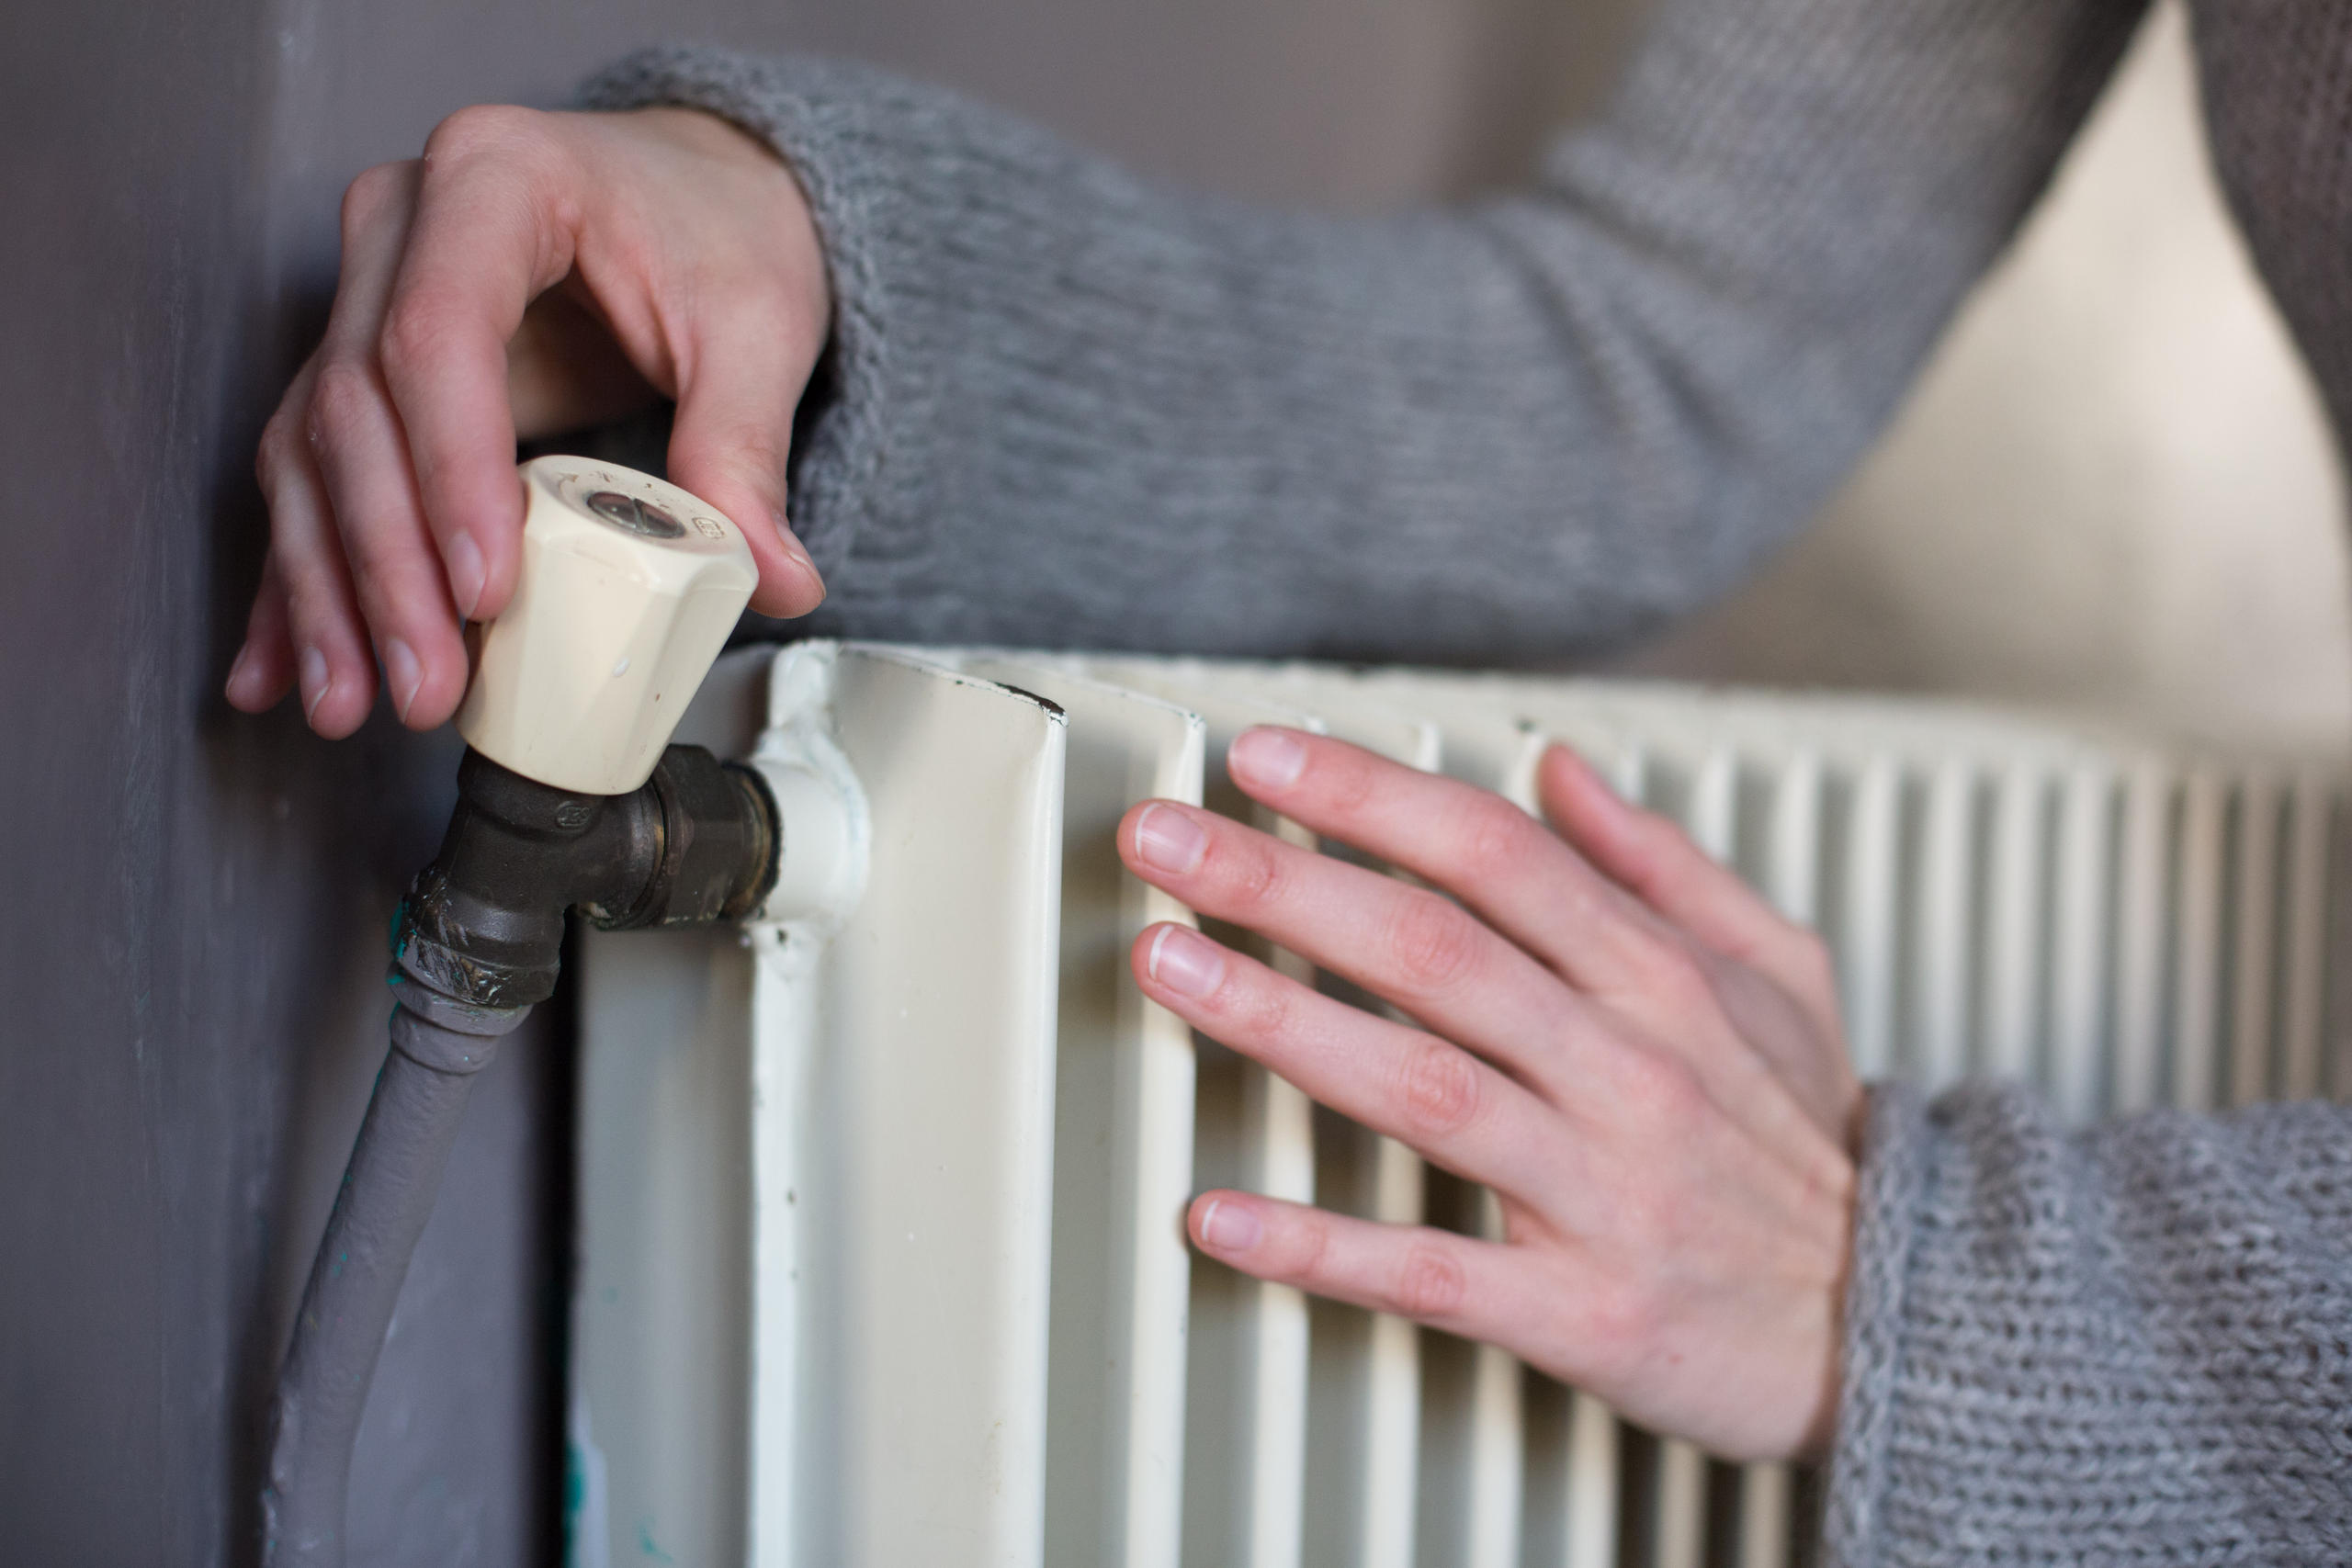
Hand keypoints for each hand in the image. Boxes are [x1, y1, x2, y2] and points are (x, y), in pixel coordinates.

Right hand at [225, 105, 830, 736]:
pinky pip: (313, 478)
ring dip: (328, 591)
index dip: (449, 469)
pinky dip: (299, 580)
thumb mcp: (755, 324)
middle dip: (385, 563)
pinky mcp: (364, 370)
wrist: (696, 191)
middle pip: (356, 405)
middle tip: (427, 679)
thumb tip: (773, 578)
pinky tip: (280, 670)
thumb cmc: (716, 230)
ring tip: (350, 701)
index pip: (438, 331)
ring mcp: (366, 295)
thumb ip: (749, 446)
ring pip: (312, 454)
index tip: (483, 586)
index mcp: (497, 180)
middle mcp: (403, 228)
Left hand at [1117, 730, 1860, 1460]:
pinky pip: (1431, 1272)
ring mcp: (1601, 1189)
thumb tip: (1559, 768)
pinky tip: (1221, 1215)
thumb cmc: (1807, 1146)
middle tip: (1161, 840)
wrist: (1902, 1327)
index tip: (1260, 757)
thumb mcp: (1782, 976)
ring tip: (1164, 970)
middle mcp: (1627, 1068)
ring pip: (1419, 1085)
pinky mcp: (1578, 1309)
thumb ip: (1664, 866)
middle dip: (1282, 881)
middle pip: (1432, 948)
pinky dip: (1321, 1247)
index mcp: (1662, 978)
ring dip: (1280, 1024)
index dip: (1369, 795)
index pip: (1494, 852)